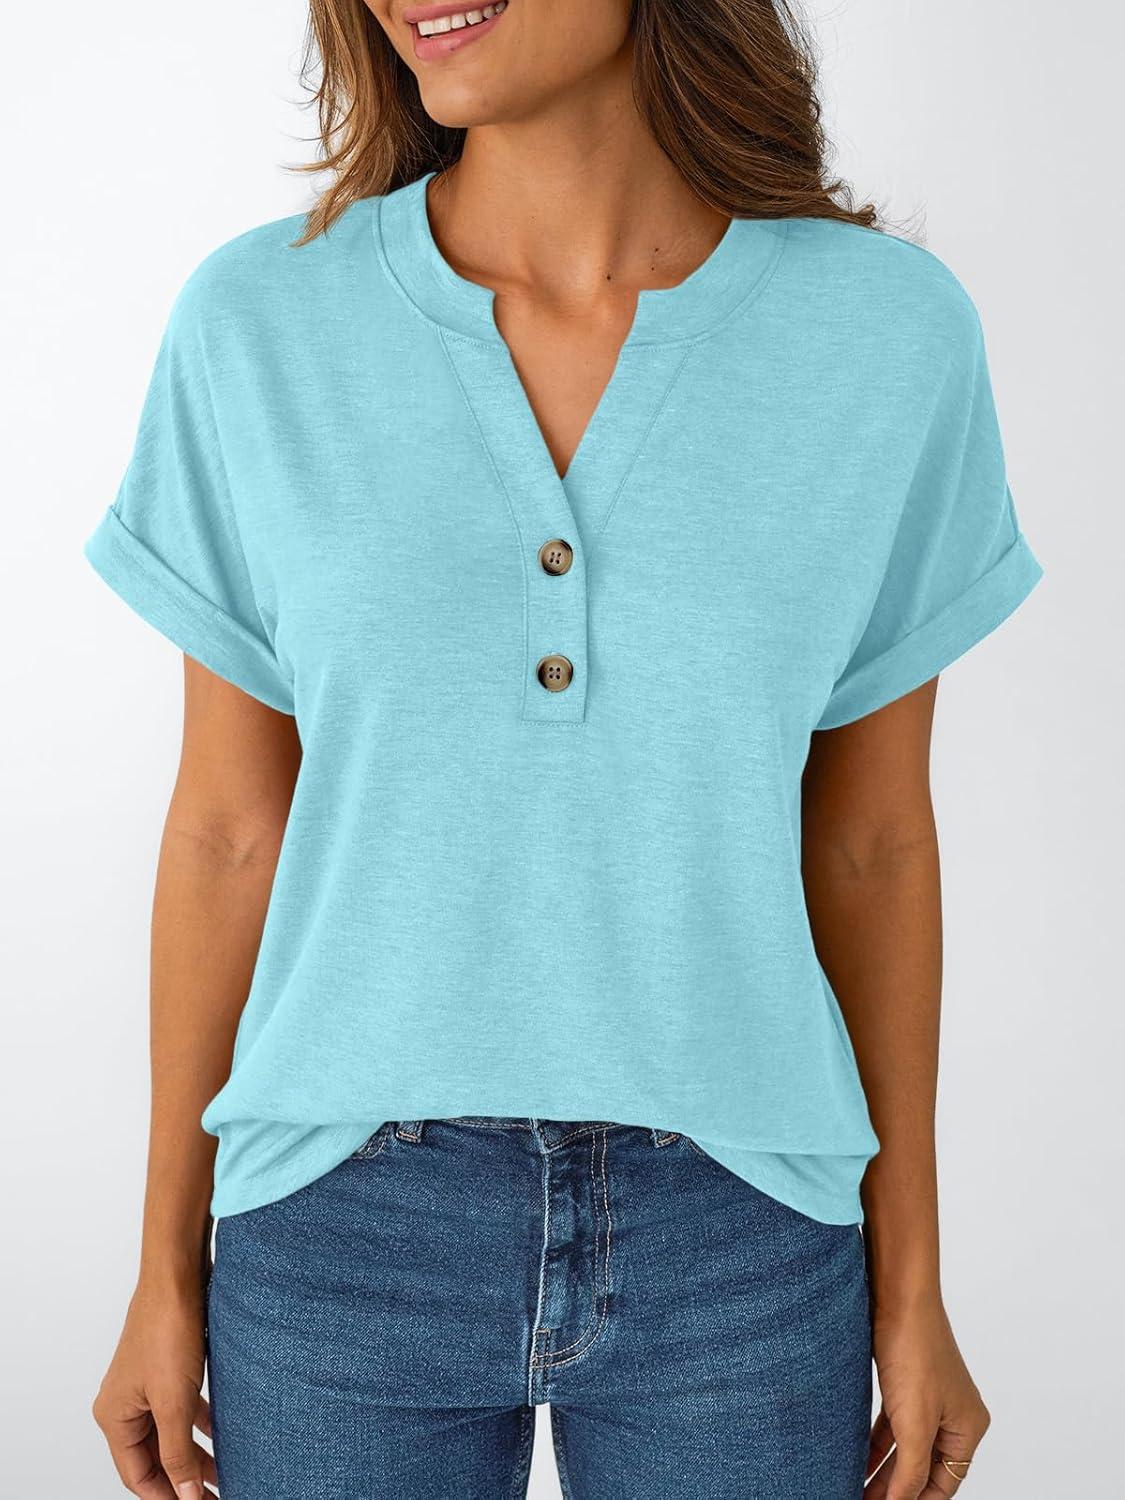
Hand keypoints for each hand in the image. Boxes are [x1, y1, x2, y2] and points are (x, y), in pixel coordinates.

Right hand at [92, 1277, 217, 1496]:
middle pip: (155, 1456)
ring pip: (172, 1431)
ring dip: (197, 1452)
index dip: (166, 1497)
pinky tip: (225, 1431)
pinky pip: (183, 1406)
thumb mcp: (174, 1402)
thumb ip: (178, 1453)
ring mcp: (147, 1383)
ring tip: (225, 1473)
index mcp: (114, 1416)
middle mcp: (126, 1402)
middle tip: (218, 1494)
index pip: (138, 1475)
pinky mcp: (169, 1366)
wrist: (179, 1275)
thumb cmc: (167, 1329)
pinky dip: (202, 1422)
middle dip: (185, 1478)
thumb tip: (184, 1496)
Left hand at [865, 1297, 989, 1496]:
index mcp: (968, 1427)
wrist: (897, 1295)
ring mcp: (928, 1399)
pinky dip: (877, 1445)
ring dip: (883, 1470)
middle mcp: (953, 1415)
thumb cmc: (914, 1350)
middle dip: (897, 1489)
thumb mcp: (914, 1421)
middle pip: (925, 1468)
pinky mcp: (905, 1385)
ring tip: (858, 1489)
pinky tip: (857, 1459)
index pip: (944, 1483)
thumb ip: (910, 1469)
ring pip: (906, 1448)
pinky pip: (893, 1427)